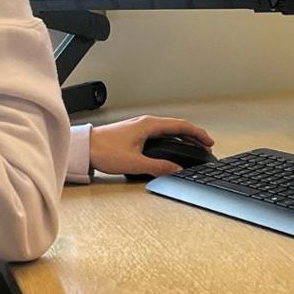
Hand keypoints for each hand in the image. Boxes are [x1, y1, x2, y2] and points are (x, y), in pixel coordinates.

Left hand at [89, 115, 215, 177]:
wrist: (84, 148)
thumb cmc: (104, 150)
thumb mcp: (135, 162)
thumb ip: (158, 167)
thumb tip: (176, 170)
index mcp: (149, 125)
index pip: (181, 126)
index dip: (198, 134)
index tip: (209, 142)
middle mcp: (146, 123)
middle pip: (177, 127)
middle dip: (193, 136)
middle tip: (205, 147)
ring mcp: (140, 127)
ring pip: (168, 130)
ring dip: (182, 138)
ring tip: (192, 148)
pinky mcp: (135, 134)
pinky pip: (160, 134)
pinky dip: (171, 140)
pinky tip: (172, 149)